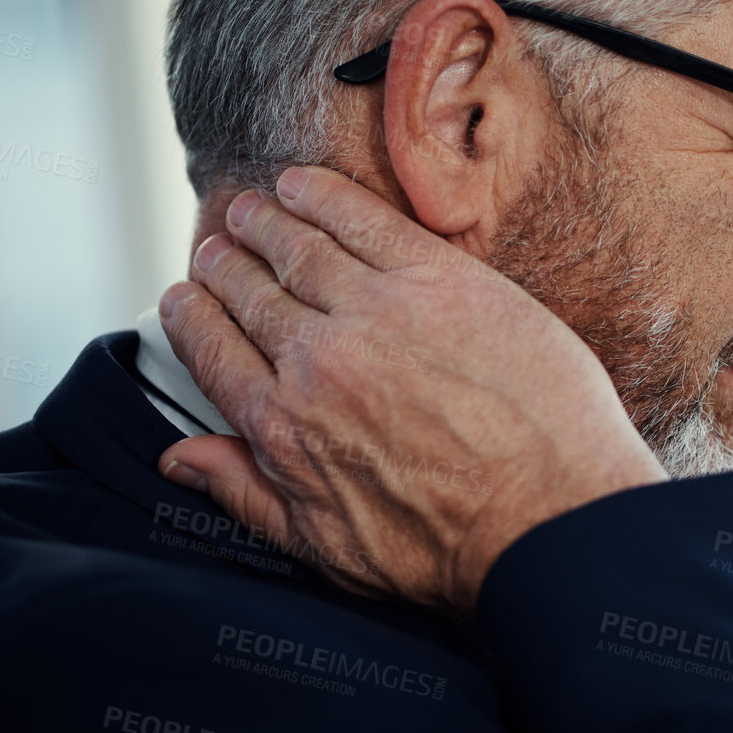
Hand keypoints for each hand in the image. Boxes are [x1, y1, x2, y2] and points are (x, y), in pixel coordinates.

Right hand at [154, 165, 666, 612]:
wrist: (551, 514)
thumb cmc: (454, 544)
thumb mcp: (327, 547)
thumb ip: (247, 494)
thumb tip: (181, 457)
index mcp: (283, 424)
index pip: (213, 352)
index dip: (191, 319)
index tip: (183, 298)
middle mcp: (317, 358)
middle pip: (251, 292)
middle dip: (226, 264)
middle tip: (218, 245)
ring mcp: (378, 310)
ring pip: (301, 247)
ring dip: (267, 221)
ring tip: (254, 208)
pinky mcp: (441, 278)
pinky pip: (365, 219)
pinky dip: (325, 196)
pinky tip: (305, 185)